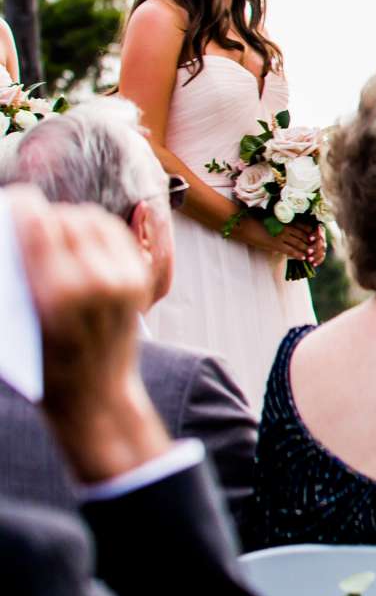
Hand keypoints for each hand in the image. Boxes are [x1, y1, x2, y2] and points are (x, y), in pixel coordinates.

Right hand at [15, 190, 148, 399]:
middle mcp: (95, 280)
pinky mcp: (139, 280)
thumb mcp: (19, 320)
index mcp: (57, 292)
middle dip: (45, 217)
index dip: (24, 206)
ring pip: (94, 220)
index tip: (16, 199)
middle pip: (66, 217)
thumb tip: (15, 233)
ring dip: (71, 220)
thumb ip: (19, 274)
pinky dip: (96, 230)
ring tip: (54, 232)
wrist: (95, 396)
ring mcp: (123, 279)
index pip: (40, 224)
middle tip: (31, 224)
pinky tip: (80, 240)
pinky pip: (116, 235)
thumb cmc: (44, 365)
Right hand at [232, 214, 314, 262]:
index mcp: (286, 220)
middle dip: (312, 242)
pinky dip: (298, 254)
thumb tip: (289, 226)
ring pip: (299, 243)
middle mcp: (286, 227)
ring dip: (307, 249)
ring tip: (313, 254)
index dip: (312, 232)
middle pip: (304, 235)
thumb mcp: (272, 218)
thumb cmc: (256, 220)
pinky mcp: (275, 244)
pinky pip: (290, 250)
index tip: (318, 236)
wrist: (244, 225)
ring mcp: (281, 236)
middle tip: (318, 247)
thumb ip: (282, 222)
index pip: (304, 226)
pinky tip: (303, 258)